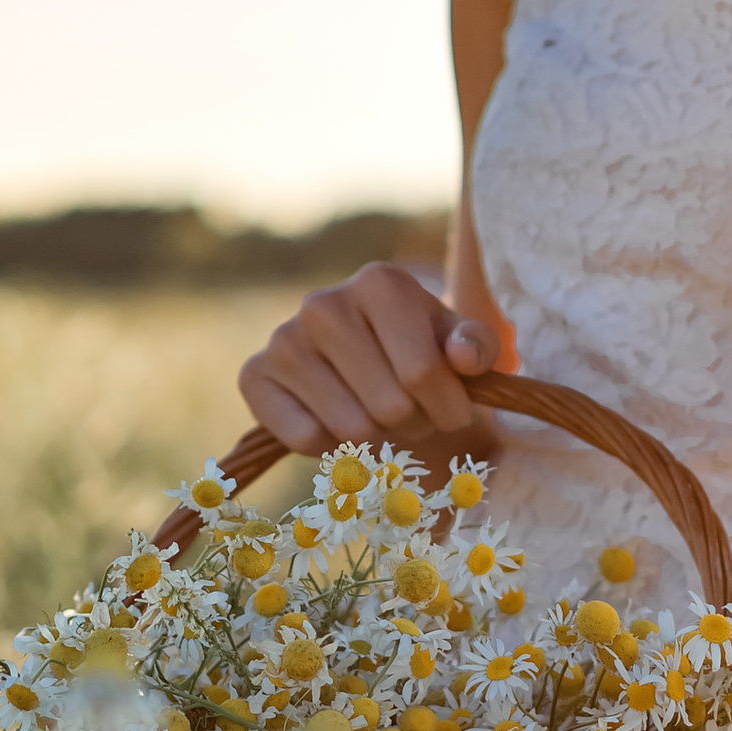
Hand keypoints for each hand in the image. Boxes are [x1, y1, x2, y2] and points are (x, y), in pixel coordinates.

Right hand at [238, 265, 499, 455]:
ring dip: (377, 440)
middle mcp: (323, 303)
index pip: (423, 372)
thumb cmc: (423, 352)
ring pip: (351, 429)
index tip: (454, 408)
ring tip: (378, 416)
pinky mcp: (253, 376)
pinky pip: (306, 439)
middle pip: (389, 405)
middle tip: (411, 412)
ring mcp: (283, 339)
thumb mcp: (462, 345)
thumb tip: (463, 357)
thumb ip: (478, 347)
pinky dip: (331, 448)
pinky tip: (336, 419)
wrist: (367, 365)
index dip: (449, 407)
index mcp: (379, 282)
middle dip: (414, 424)